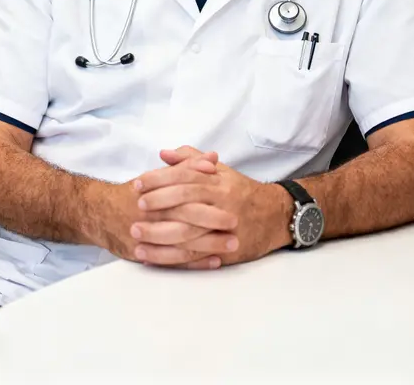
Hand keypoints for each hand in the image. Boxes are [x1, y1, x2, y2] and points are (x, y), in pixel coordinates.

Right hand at [94, 151, 228, 269]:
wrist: (98, 213)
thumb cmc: (133, 194)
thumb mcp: (157, 176)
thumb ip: (185, 166)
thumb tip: (212, 158)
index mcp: (154, 191)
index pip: (183, 188)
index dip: (206, 191)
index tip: (230, 195)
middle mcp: (150, 213)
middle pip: (184, 216)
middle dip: (211, 220)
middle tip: (235, 222)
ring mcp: (147, 235)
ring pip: (182, 241)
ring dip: (209, 244)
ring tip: (232, 244)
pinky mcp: (146, 253)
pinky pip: (174, 261)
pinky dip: (195, 262)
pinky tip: (214, 260)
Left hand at [132, 147, 291, 266]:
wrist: (277, 216)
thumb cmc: (242, 192)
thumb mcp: (221, 171)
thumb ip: (191, 160)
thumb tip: (164, 154)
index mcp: (218, 181)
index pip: (185, 176)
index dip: (159, 179)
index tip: (138, 184)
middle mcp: (222, 201)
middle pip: (186, 199)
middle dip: (159, 203)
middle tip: (137, 207)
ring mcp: (224, 227)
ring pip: (189, 230)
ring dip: (160, 234)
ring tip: (137, 235)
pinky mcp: (225, 249)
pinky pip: (195, 254)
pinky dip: (173, 257)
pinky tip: (153, 258)